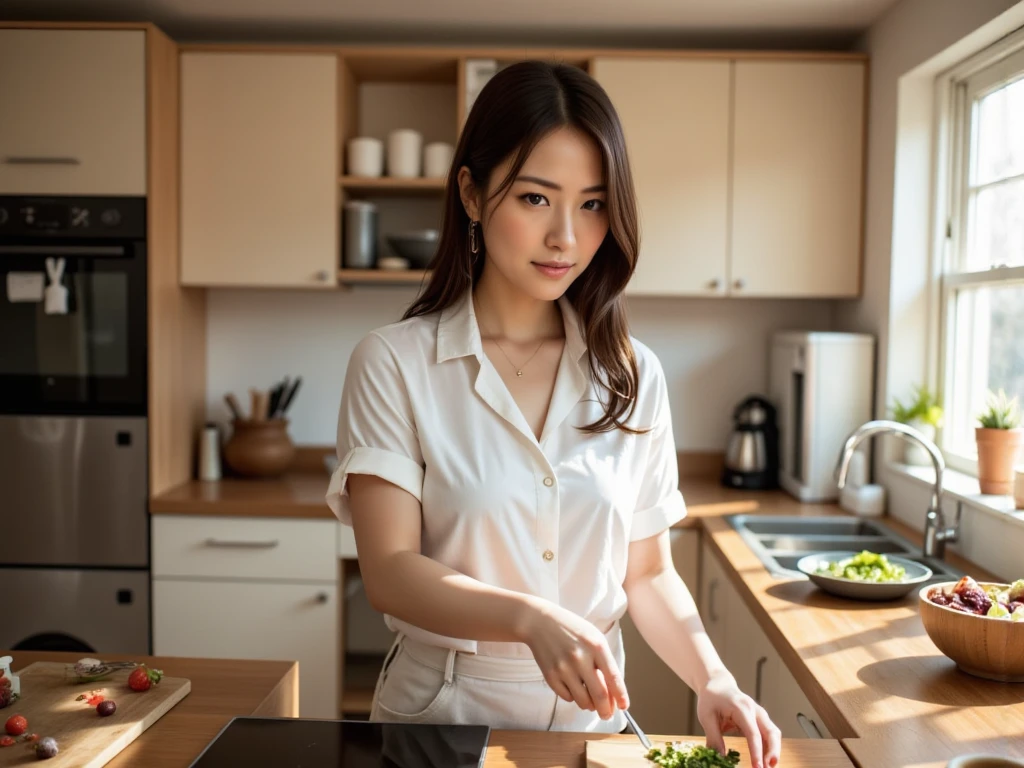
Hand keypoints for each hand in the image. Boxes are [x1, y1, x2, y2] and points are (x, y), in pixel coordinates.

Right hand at [517, 598, 628, 719]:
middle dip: (606, 710)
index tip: (624, 706)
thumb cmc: (571, 629)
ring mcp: (564, 668)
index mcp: (596, 646)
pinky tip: (573, 687)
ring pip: (583, 701)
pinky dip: (573, 697)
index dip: (620, 696)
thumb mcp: (593, 638)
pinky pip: (567, 697)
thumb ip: (604, 662)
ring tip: (590, 701)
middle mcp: (581, 658)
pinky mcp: (550, 675)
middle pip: (599, 695)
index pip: (613, 678)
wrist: (540, 622)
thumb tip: (612, 692)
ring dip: (589, 705)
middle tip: (607, 714)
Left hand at [696, 671, 780, 767]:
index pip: (753, 733)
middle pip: (771, 732)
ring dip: (773, 751)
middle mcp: (755, 710)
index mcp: (742, 708)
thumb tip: (720, 758)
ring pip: (773, 734)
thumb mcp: (706, 717)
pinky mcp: (760, 719)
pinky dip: (769, 747)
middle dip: (773, 752)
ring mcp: (760, 714)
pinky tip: (765, 760)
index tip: (757, 767)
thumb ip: (713, 738)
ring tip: (767, 767)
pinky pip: (769, 734)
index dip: (756, 752)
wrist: (717, 685)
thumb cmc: (711, 699)